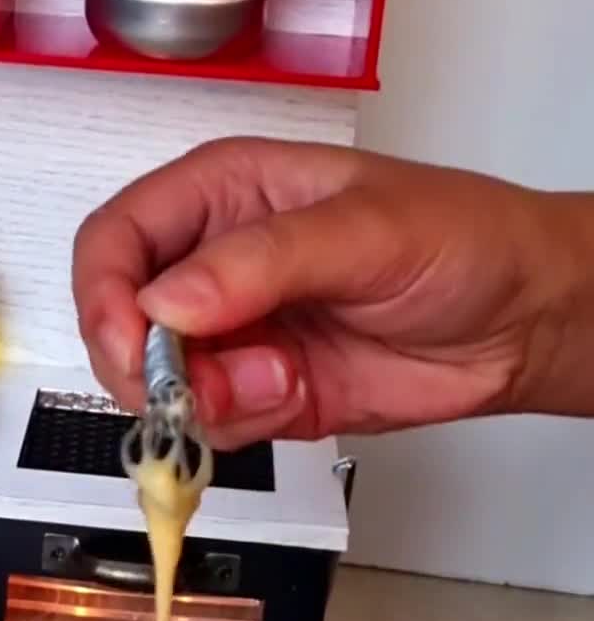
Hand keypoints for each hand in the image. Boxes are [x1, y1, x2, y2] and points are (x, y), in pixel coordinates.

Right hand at [72, 138, 593, 448]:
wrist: (517, 323)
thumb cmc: (460, 240)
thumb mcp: (364, 229)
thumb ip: (261, 262)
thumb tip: (167, 300)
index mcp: (220, 195)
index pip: (115, 240)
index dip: (104, 294)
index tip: (131, 346)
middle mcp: (209, 266)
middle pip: (119, 322)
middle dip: (149, 365)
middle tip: (200, 384)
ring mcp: (228, 334)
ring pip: (156, 385)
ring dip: (205, 400)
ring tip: (280, 380)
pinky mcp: (251, 391)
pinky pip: (205, 423)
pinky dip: (238, 424)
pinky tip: (294, 394)